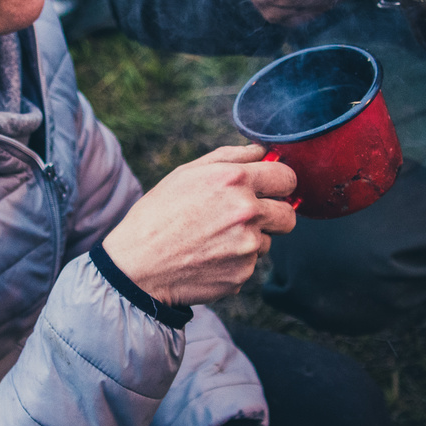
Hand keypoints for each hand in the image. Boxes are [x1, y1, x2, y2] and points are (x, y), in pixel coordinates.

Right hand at [102, 146, 297, 304]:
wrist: (137, 265)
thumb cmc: (159, 214)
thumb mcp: (187, 173)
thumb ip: (230, 157)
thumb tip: (262, 151)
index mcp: (235, 180)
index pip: (287, 178)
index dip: (281, 183)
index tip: (273, 189)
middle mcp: (247, 212)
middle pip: (288, 215)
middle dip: (275, 214)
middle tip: (249, 217)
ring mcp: (247, 246)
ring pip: (268, 241)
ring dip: (250, 240)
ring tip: (214, 239)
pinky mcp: (242, 274)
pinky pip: (250, 264)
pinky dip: (235, 262)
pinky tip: (208, 257)